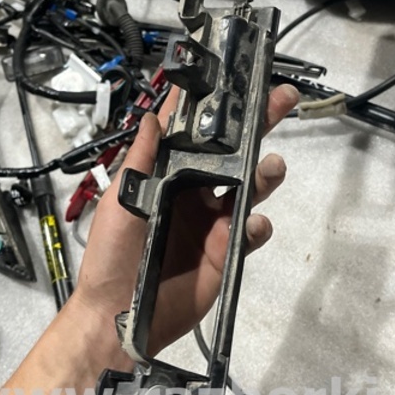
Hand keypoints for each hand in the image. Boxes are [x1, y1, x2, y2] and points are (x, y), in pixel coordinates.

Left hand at [72, 83, 298, 354]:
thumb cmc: (112, 256)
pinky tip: (252, 224)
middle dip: (257, 126)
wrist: (120, 316)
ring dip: (265, 173)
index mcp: (169, 177)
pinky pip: (251, 232)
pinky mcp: (227, 251)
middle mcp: (195, 193)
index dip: (213, 109)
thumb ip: (140, 162)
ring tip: (271, 166)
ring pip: (249, 189)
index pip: (194, 137)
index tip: (233, 78)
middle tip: (281, 98)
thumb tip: (153, 116)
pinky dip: (258, 225)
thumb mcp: (121, 203)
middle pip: (232, 154)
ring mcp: (214, 222)